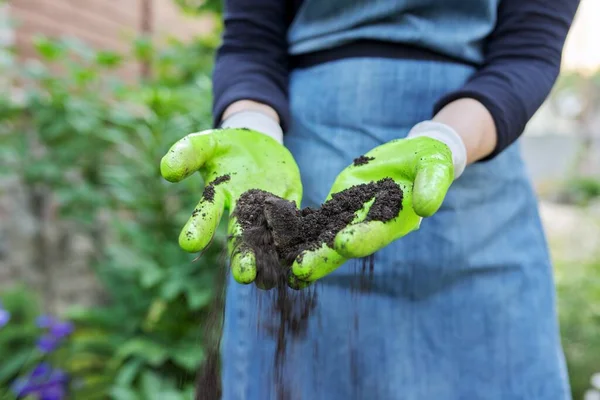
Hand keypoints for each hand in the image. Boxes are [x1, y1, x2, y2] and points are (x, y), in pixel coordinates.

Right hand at [160, 118, 301, 284]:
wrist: (258, 145)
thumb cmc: (225, 147)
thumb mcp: (206, 144)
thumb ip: (188, 152)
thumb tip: (166, 170)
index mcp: (217, 197)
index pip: (205, 215)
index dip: (198, 228)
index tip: (188, 243)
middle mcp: (240, 212)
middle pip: (239, 238)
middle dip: (241, 257)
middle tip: (244, 275)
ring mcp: (266, 211)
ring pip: (266, 240)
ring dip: (268, 259)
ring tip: (268, 279)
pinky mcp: (289, 205)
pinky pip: (293, 223)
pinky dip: (295, 240)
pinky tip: (297, 256)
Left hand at [290, 121, 465, 285]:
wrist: (411, 157)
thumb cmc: (429, 160)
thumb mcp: (435, 166)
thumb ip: (432, 185)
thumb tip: (426, 208)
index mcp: (395, 221)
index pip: (376, 233)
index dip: (360, 239)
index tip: (341, 244)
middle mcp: (370, 226)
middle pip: (344, 246)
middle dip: (322, 258)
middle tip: (299, 271)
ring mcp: (351, 218)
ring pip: (324, 238)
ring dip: (303, 251)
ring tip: (280, 265)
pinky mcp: (337, 206)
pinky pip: (315, 220)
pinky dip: (297, 229)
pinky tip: (275, 237)